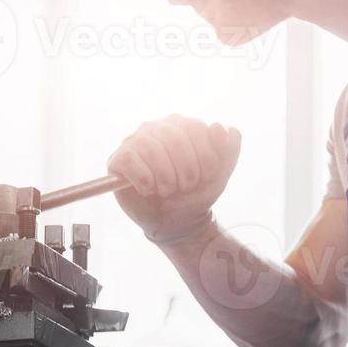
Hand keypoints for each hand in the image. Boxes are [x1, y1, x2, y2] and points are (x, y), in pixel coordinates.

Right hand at [106, 116, 240, 244]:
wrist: (178, 221)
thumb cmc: (196, 193)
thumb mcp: (220, 173)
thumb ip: (229, 149)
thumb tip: (221, 128)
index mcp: (183, 126)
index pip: (195, 128)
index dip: (205, 155)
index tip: (206, 177)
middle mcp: (158, 128)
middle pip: (174, 138)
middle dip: (186, 169)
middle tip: (186, 187)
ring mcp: (136, 141)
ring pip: (151, 148)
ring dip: (165, 177)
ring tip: (168, 190)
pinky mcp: (118, 159)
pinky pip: (129, 160)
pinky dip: (143, 178)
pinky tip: (149, 190)